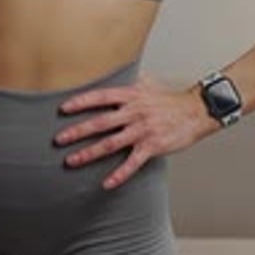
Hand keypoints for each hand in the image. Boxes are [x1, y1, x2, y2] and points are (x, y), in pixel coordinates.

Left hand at [55, 71, 205, 189]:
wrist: (196, 111)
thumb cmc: (170, 100)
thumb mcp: (148, 84)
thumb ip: (129, 81)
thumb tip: (116, 71)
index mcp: (131, 95)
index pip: (101, 96)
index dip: (81, 102)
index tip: (63, 108)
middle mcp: (134, 112)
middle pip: (100, 122)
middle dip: (77, 131)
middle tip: (58, 139)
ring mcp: (143, 130)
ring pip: (111, 143)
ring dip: (89, 153)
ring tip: (71, 161)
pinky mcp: (153, 147)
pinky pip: (133, 163)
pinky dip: (119, 175)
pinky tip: (106, 183)